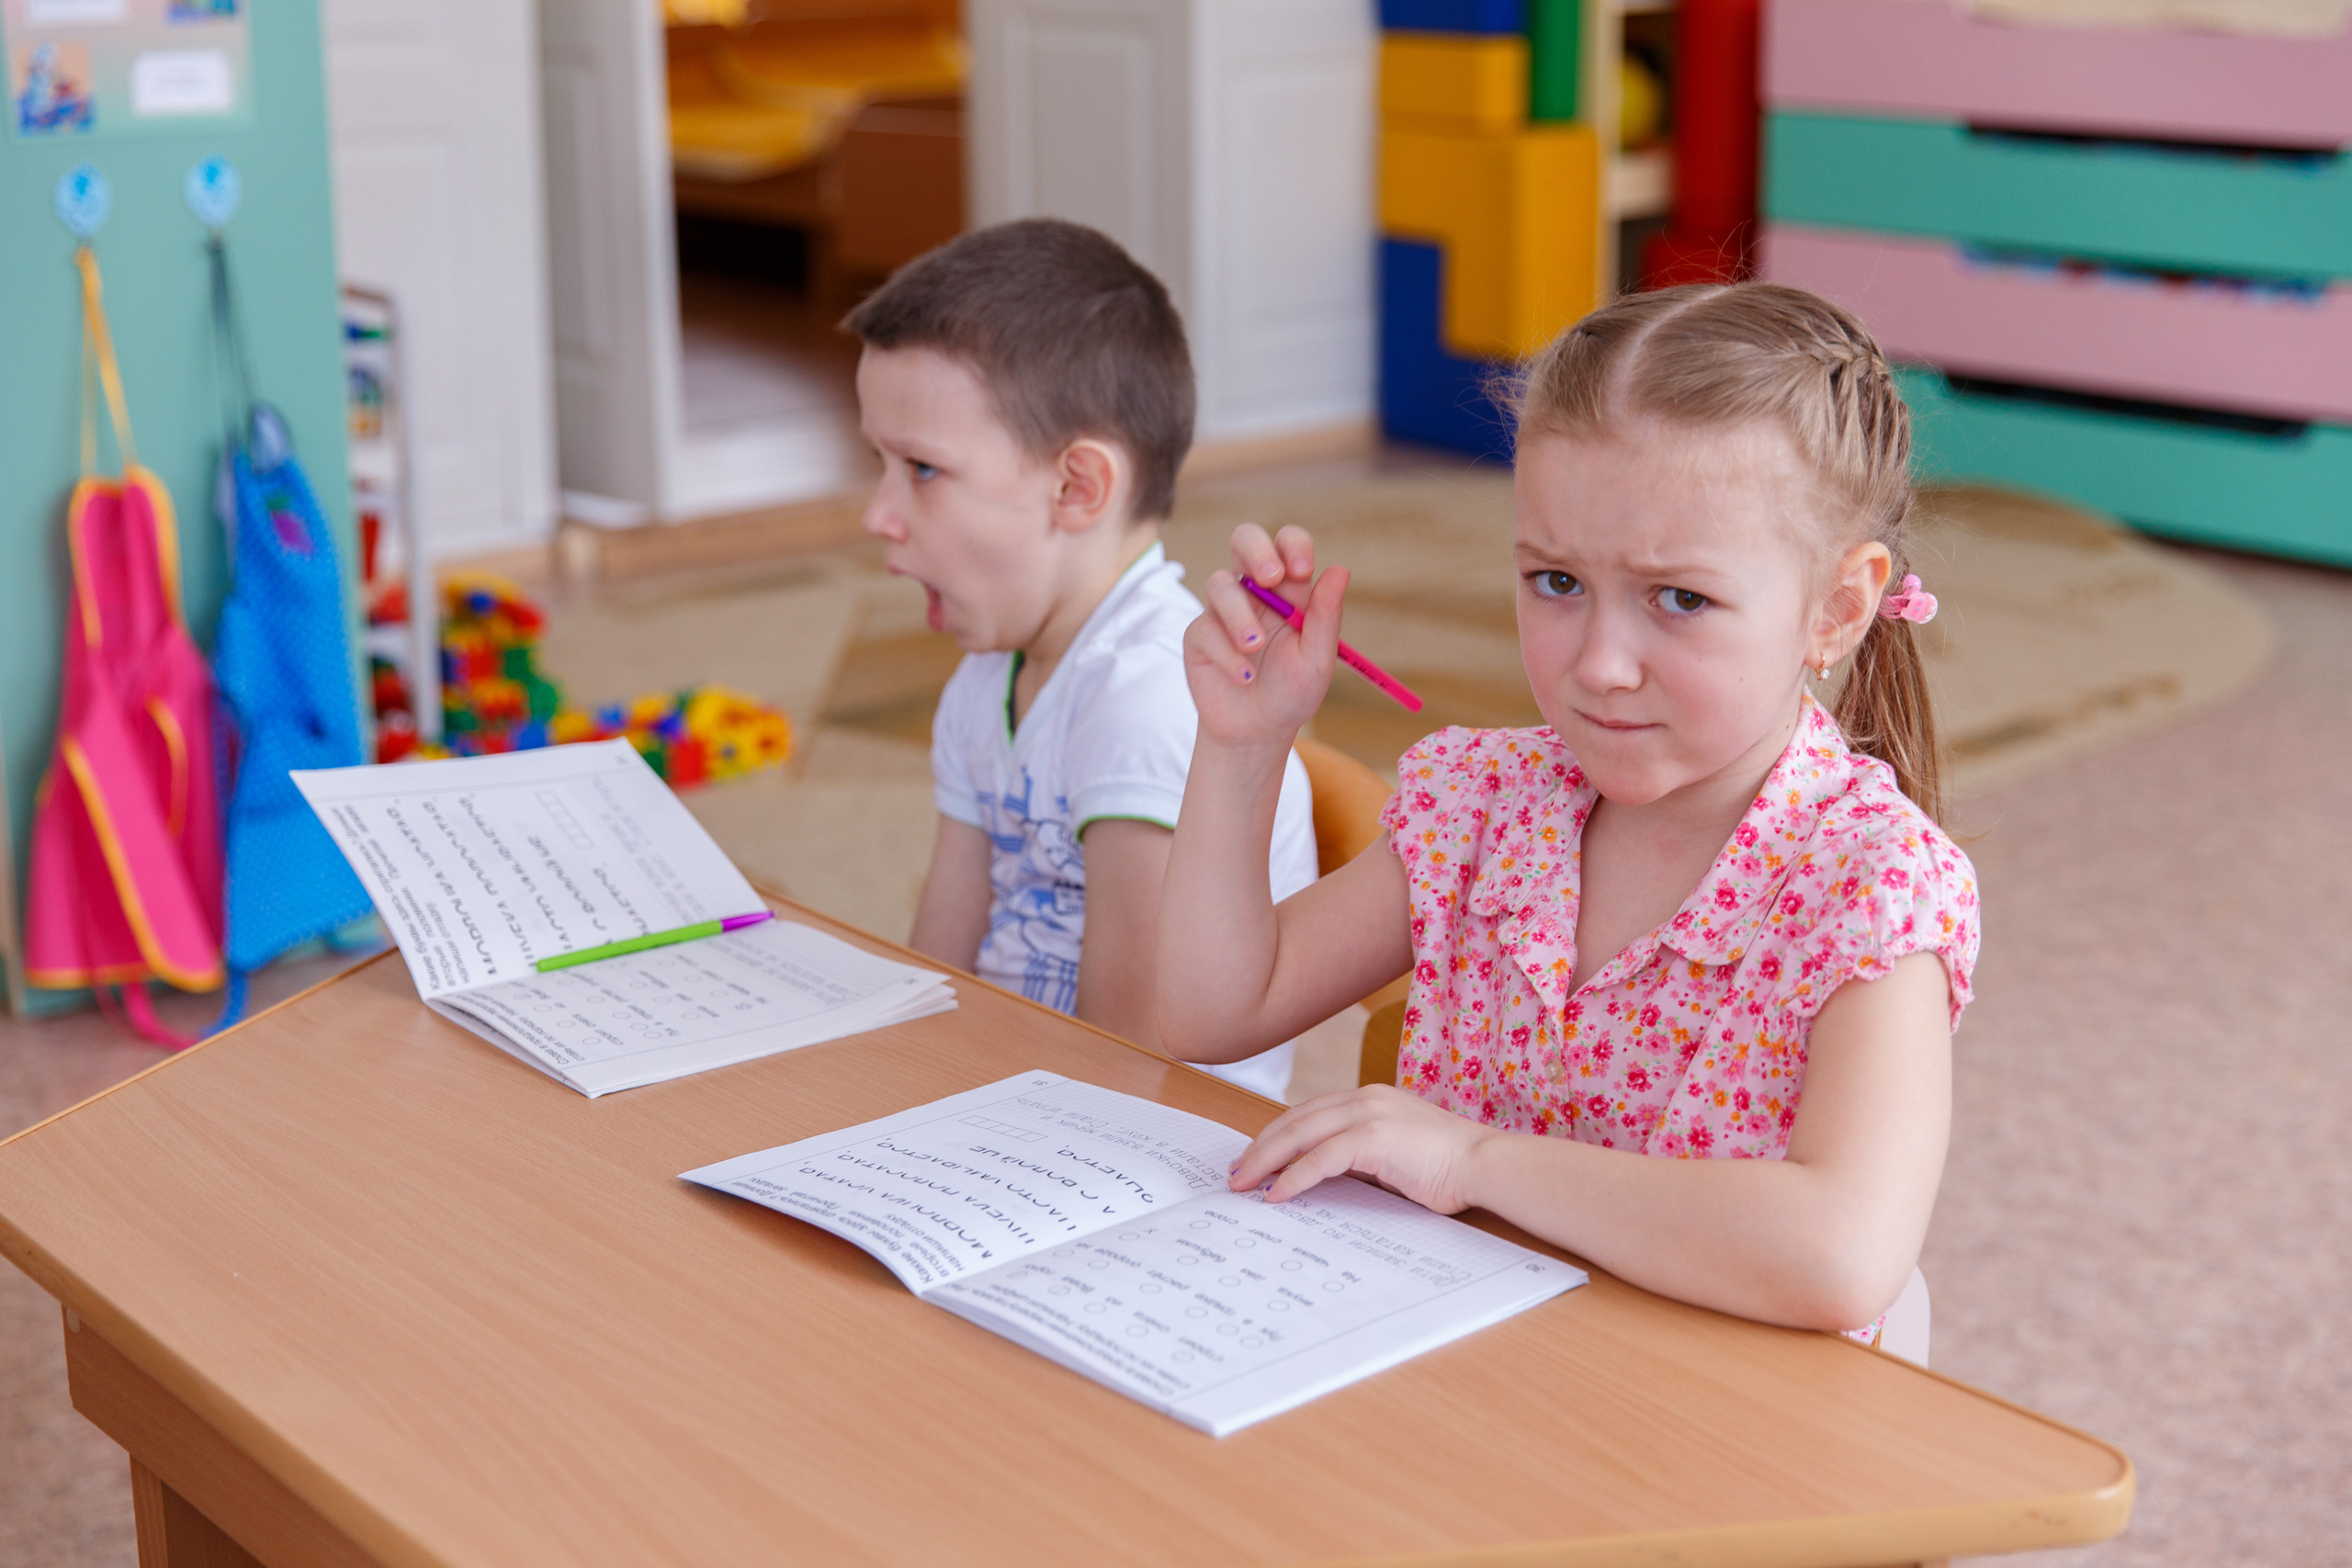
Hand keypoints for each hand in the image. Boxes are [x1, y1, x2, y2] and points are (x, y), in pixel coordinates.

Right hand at [1183, 523, 1348, 750]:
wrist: (1257, 732)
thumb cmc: (1292, 692)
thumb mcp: (1317, 658)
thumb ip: (1326, 616)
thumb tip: (1340, 569)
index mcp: (1289, 589)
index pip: (1288, 544)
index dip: (1292, 545)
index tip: (1301, 571)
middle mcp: (1255, 592)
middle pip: (1244, 539)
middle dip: (1256, 550)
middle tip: (1270, 579)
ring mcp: (1223, 611)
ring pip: (1220, 583)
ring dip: (1239, 615)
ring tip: (1254, 648)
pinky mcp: (1199, 635)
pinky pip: (1206, 628)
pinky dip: (1226, 654)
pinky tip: (1243, 677)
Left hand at [1229, 1085, 1493, 1212]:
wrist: (1485, 1164)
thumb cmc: (1449, 1167)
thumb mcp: (1394, 1157)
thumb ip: (1360, 1158)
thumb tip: (1322, 1178)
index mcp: (1370, 1099)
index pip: (1309, 1113)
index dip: (1277, 1135)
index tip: (1254, 1158)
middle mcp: (1364, 1098)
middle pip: (1294, 1119)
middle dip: (1260, 1147)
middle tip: (1236, 1173)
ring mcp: (1368, 1114)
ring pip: (1299, 1134)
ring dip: (1266, 1161)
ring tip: (1243, 1184)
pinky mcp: (1373, 1137)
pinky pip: (1319, 1159)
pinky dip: (1293, 1177)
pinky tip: (1276, 1195)